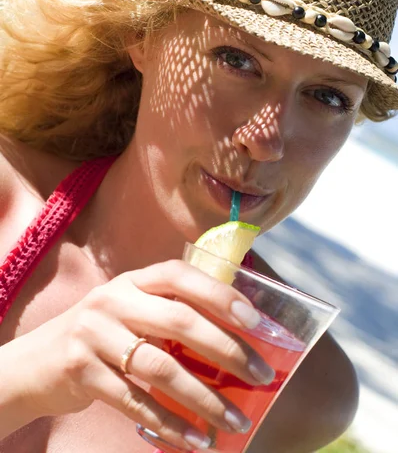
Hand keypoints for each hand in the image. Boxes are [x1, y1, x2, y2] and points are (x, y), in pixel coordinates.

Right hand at [18, 260, 273, 449]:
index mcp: (133, 281)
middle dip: (227, 349)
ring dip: (204, 398)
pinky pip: (134, 401)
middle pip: (179, 320)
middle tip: (261, 375)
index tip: (255, 320)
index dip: (219, 293)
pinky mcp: (80, 370)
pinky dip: (168, 422)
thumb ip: (169, 315)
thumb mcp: (130, 311)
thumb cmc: (101, 335)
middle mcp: (114, 299)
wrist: (36, 362)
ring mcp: (94, 333)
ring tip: (236, 421)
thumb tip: (234, 340)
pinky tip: (195, 439)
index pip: (180, 274)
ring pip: (161, 367)